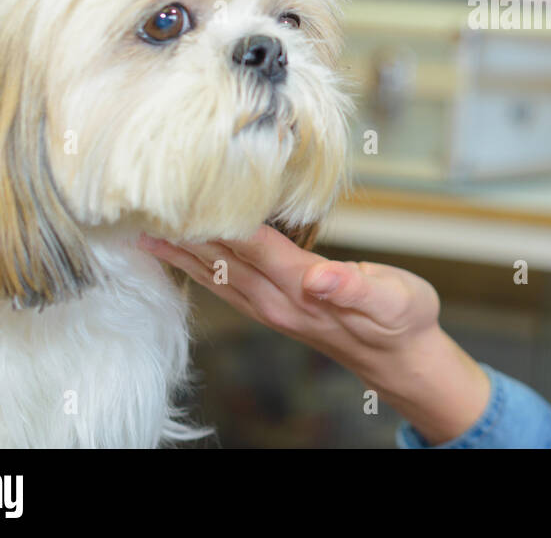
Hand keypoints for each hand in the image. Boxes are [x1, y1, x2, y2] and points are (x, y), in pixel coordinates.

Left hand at [139, 224, 491, 443]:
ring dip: (181, 255)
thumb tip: (319, 278)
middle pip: (222, 260)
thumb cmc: (404, 319)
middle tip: (146, 206)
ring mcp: (272, 310)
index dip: (219, 218)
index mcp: (305, 288)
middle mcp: (279, 301)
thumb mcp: (394, 298)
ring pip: (216, 276)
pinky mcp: (274, 312)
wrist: (403, 359)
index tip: (186, 192)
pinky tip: (185, 259)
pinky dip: (199, 269)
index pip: (252, 245)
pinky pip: (226, 287)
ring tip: (145, 233)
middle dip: (185, 233)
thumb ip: (354, 287)